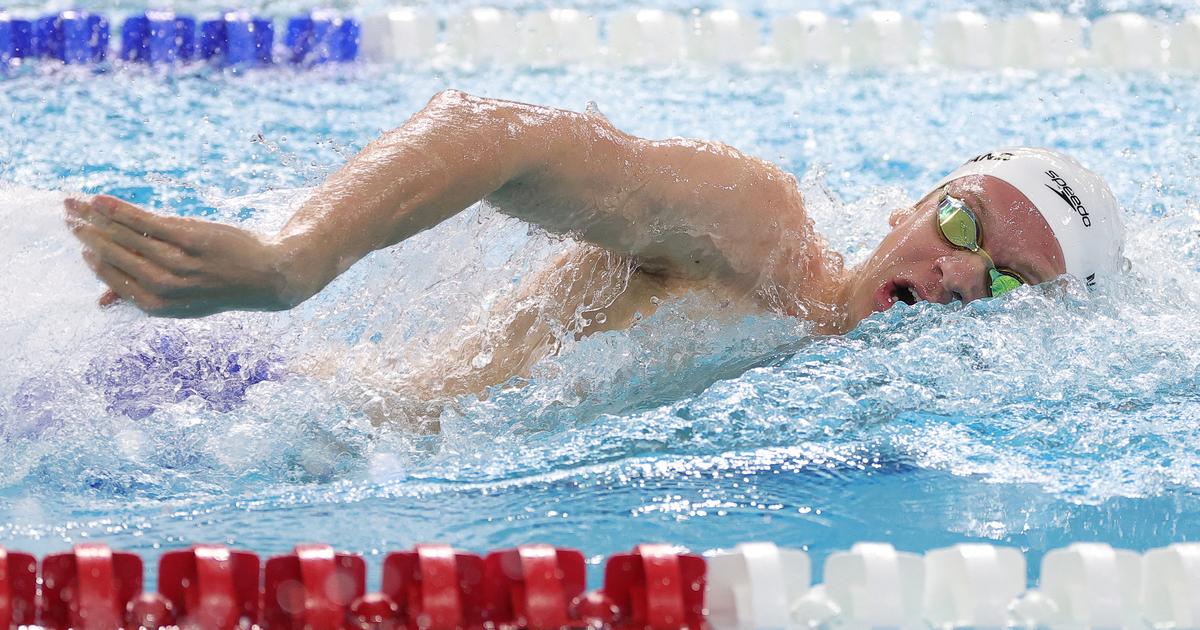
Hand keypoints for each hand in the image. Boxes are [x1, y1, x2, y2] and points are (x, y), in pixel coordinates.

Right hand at [65, 195, 300, 316]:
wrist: (270, 276)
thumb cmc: (222, 285)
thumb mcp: (183, 300)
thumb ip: (142, 297)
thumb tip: (100, 303)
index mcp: (160, 307)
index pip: (114, 280)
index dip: (94, 260)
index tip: (79, 243)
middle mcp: (167, 288)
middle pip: (117, 256)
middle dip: (88, 235)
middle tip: (67, 217)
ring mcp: (180, 264)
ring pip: (128, 238)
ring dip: (97, 219)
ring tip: (77, 205)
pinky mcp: (193, 240)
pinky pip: (148, 223)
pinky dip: (121, 211)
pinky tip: (102, 200)